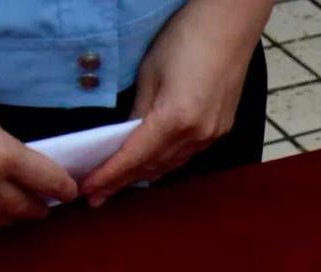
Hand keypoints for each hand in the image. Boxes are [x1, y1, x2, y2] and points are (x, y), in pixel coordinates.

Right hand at [0, 70, 77, 228]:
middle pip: (29, 210)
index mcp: (3, 155)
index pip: (52, 183)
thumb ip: (5, 146)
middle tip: (43, 205)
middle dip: (39, 207)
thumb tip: (23, 166)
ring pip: (1, 222)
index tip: (68, 190)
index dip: (64, 188)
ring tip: (15, 210)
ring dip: (11, 216)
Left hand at [81, 0, 270, 205]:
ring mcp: (212, 136)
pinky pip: (186, 155)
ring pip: (171, 165)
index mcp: (175, 119)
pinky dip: (165, 163)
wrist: (232, 24)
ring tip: (119, 185)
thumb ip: (139, 110)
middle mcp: (196, 135)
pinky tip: (151, 166)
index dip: (109, 176)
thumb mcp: (151, 72)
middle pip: (152, 167)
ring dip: (144, 175)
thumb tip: (126, 138)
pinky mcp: (220, 130)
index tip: (89, 191)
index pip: (134, 157)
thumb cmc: (186, 37)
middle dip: (123, 182)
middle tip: (96, 196)